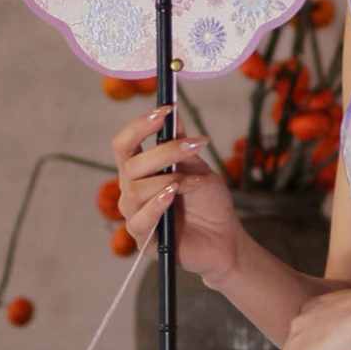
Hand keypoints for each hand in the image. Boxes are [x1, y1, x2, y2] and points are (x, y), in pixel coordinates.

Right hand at [112, 103, 240, 282]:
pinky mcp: (143, 239)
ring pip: (135, 190)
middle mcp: (132, 191)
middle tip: (194, 146)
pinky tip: (173, 196)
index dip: (140, 126)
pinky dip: (158, 204)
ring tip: (194, 182)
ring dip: (168, 180)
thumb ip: (181, 146)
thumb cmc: (208, 202)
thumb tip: (172, 114)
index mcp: (141, 171)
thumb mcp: (198, 168)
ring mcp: (135, 215)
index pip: (125, 144)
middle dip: (164, 152)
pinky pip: (141, 219)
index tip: (164, 111)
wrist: (225, 237)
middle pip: (131, 165)